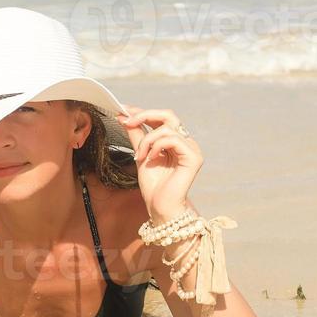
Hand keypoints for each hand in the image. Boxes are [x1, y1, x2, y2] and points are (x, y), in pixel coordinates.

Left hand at [117, 106, 202, 220]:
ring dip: (147, 140)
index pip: (161, 117)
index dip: (142, 112)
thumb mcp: (140, 153)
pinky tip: (151, 158)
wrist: (159, 206)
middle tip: (127, 122)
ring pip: (166, 128)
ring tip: (139, 156)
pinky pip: (173, 139)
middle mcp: (186, 142)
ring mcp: (191, 148)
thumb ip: (136, 135)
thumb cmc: (153, 184)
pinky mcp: (193, 157)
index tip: (123, 111)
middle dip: (145, 115)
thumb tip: (124, 116)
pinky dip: (157, 146)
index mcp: (174, 140)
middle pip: (168, 114)